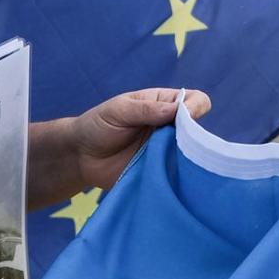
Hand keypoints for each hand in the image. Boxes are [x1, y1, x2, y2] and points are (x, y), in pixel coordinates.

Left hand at [53, 88, 211, 200]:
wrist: (80, 157)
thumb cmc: (97, 125)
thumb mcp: (119, 110)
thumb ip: (146, 109)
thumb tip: (179, 110)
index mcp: (164, 104)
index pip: (195, 100)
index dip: (196, 107)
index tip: (184, 118)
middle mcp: (171, 128)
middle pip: (198, 129)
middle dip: (193, 137)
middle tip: (173, 144)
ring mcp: (167, 151)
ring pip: (192, 155)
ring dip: (185, 159)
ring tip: (167, 162)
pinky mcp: (161, 172)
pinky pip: (178, 176)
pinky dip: (177, 177)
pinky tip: (167, 177)